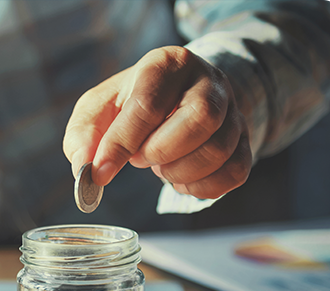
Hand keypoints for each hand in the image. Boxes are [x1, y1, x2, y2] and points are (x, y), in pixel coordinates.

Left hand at [63, 46, 251, 198]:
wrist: (177, 96)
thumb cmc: (132, 102)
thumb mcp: (99, 108)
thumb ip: (84, 135)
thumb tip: (86, 168)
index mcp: (167, 65)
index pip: (148, 106)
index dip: (121, 145)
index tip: (99, 173)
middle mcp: (209, 82)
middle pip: (199, 120)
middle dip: (159, 151)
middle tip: (139, 158)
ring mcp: (233, 111)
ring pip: (218, 150)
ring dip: (178, 171)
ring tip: (158, 164)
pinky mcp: (245, 140)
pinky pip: (234, 173)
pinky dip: (200, 187)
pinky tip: (180, 178)